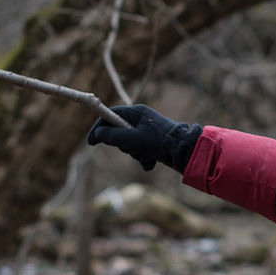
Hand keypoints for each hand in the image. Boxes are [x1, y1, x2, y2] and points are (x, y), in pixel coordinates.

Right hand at [86, 104, 202, 171]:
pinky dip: (144, 158)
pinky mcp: (154, 141)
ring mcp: (148, 130)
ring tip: (146, 158)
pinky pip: (141, 149)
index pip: (110, 115)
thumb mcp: (130, 140)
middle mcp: (141, 118)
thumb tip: (97, 134)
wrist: (184, 151)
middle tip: (132, 150)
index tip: (91, 143)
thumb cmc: (157, 143)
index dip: (99, 128)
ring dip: (135, 154)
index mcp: (136, 112)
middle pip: (119, 132)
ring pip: (130, 144)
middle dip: (123, 146)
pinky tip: (152, 162)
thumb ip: (111, 136)